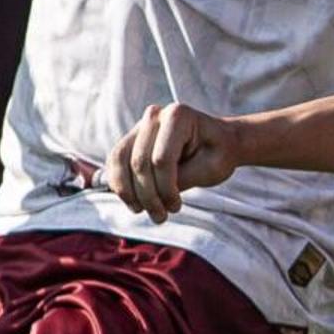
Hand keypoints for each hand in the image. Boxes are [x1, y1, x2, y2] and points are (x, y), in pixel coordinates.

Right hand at [106, 102, 240, 217]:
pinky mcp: (131, 139)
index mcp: (179, 116)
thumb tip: (155, 195)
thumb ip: (184, 178)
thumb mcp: (211, 168)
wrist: (218, 142)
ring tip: (143, 211)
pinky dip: (119, 184)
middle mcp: (155, 116)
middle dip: (147, 195)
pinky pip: (115, 162)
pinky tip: (133, 202)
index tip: (176, 207)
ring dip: (128, 192)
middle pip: (138, 162)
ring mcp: (140, 126)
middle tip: (160, 217)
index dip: (165, 189)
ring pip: (120, 161)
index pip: (161, 159)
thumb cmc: (218, 153)